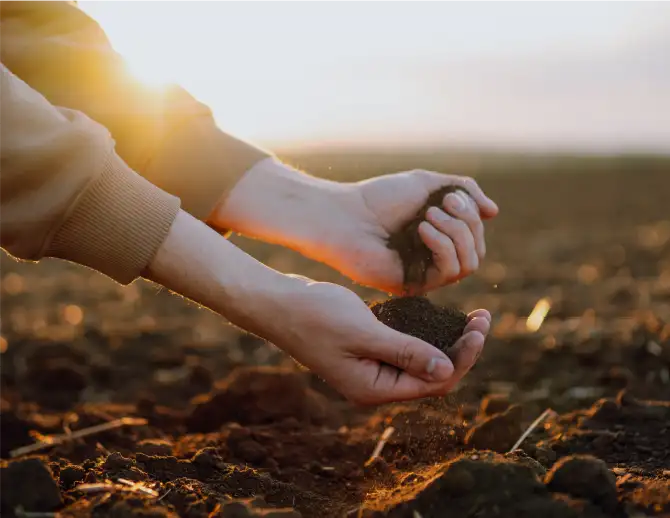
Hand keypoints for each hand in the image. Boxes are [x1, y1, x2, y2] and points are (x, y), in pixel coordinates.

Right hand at [255, 278, 491, 404]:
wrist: (278, 304)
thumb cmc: (315, 316)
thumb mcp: (364, 332)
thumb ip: (405, 352)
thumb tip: (447, 370)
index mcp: (374, 389)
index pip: (434, 382)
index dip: (463, 358)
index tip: (480, 327)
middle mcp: (376, 384)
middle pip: (432, 375)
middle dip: (461, 349)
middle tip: (483, 318)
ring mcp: (371, 368)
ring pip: (422, 361)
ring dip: (448, 341)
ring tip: (473, 317)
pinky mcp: (368, 351)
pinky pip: (406, 349)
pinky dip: (426, 335)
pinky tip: (441, 317)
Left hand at [317, 170, 498, 293]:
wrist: (344, 215)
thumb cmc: (379, 198)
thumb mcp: (428, 184)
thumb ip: (464, 191)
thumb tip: (494, 212)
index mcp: (438, 236)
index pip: (476, 235)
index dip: (471, 215)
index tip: (449, 195)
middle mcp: (434, 258)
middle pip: (477, 250)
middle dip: (466, 223)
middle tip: (441, 204)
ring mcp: (425, 274)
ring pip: (469, 263)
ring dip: (456, 234)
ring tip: (428, 216)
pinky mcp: (414, 286)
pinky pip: (449, 273)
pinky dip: (443, 246)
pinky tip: (422, 229)